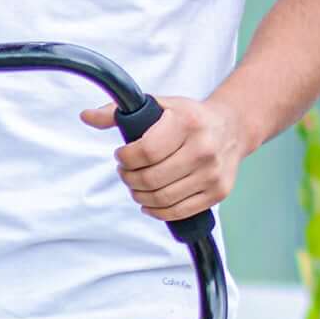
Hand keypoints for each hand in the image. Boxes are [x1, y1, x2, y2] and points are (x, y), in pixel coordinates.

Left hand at [80, 95, 250, 223]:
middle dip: (129, 179)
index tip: (122, 156)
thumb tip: (85, 116)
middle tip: (126, 173)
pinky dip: (156, 211)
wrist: (233, 127)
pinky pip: (177, 212)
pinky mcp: (218, 192)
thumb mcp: (159, 106)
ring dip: (139, 196)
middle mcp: (204, 148)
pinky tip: (150, 201)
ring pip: (161, 198)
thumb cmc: (188, 118)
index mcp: (188, 123)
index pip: (145, 152)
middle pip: (150, 179)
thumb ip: (120, 112)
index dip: (125, 158)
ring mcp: (213, 173)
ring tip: (137, 185)